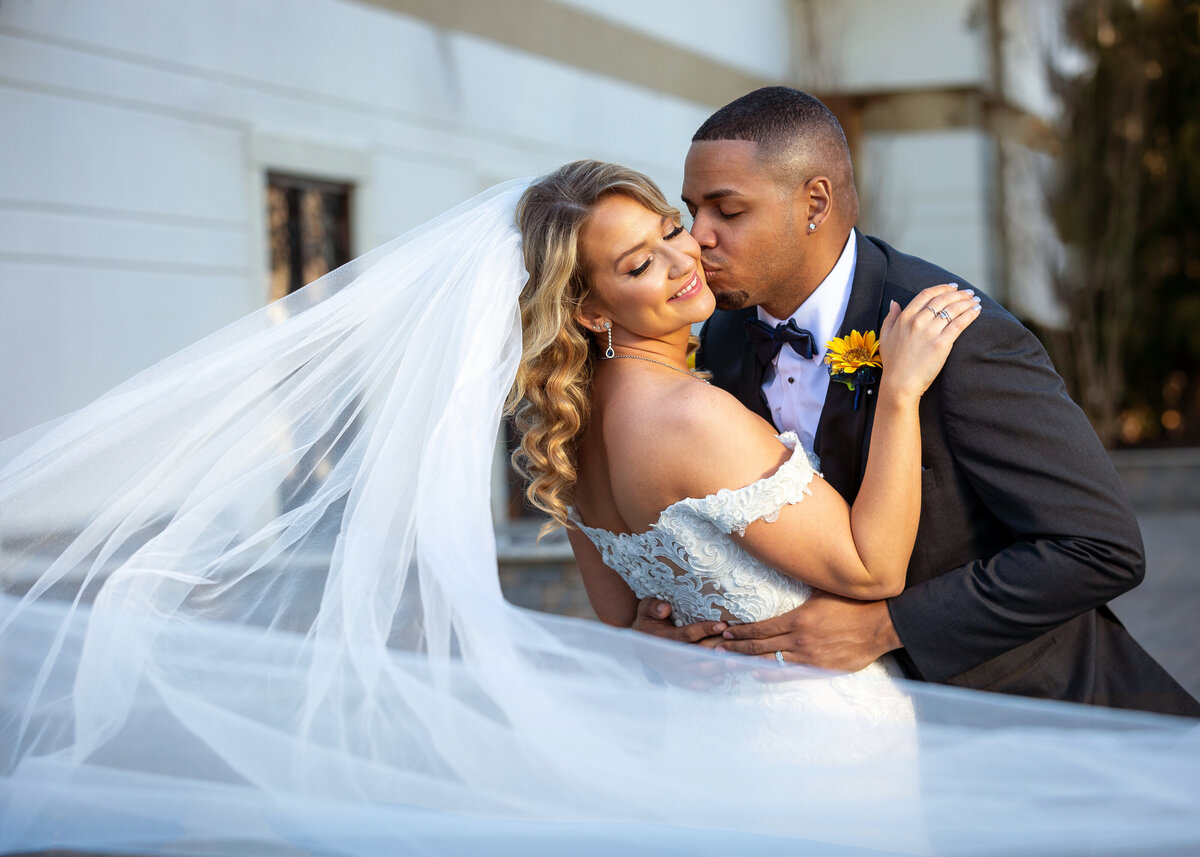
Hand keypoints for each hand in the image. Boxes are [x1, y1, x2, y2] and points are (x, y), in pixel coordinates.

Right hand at [631, 598, 733, 689]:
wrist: (638, 643)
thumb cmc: (648, 621)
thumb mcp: (646, 609)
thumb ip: (654, 607)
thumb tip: (665, 609)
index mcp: (664, 639)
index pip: (688, 635)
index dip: (705, 629)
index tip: (723, 624)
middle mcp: (670, 657)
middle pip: (698, 655)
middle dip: (719, 651)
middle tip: (739, 647)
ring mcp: (673, 671)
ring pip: (699, 671)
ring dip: (718, 668)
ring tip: (737, 663)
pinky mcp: (676, 679)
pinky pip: (694, 684)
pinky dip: (708, 683)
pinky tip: (723, 678)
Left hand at [717, 590, 900, 672]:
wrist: (880, 625)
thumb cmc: (852, 604)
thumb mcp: (822, 591)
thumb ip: (800, 588)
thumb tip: (785, 570)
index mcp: (798, 619)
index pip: (761, 628)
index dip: (740, 631)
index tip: (725, 631)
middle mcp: (800, 640)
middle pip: (760, 646)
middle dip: (736, 647)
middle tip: (716, 649)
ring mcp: (809, 657)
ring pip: (771, 661)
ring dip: (747, 661)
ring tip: (728, 662)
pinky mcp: (820, 669)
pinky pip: (790, 674)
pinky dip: (771, 674)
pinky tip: (756, 673)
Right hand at [878, 284, 979, 400]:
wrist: (900, 384)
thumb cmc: (893, 363)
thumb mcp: (885, 337)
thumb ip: (890, 318)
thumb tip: (895, 302)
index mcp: (904, 318)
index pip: (926, 295)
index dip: (942, 288)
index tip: (953, 287)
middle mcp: (918, 321)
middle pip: (942, 300)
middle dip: (958, 294)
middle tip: (968, 293)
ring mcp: (930, 332)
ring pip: (953, 309)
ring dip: (967, 302)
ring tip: (975, 300)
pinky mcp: (942, 344)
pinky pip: (959, 324)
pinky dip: (970, 315)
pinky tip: (977, 311)